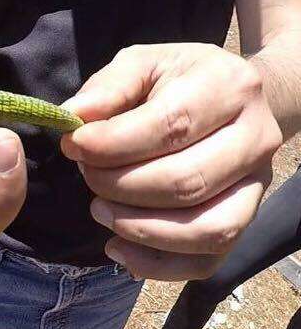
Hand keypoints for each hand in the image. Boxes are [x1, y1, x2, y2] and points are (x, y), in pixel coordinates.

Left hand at [61, 44, 281, 280]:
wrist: (234, 98)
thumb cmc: (178, 78)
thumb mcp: (142, 63)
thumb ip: (108, 87)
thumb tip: (73, 117)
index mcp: (227, 87)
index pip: (171, 125)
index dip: (114, 144)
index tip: (73, 146)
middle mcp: (255, 138)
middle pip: (186, 181)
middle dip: (120, 186)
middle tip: (85, 175)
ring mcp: (256, 184)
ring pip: (204, 229)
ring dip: (139, 229)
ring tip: (98, 211)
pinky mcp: (245, 218)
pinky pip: (208, 259)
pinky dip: (158, 265)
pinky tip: (118, 248)